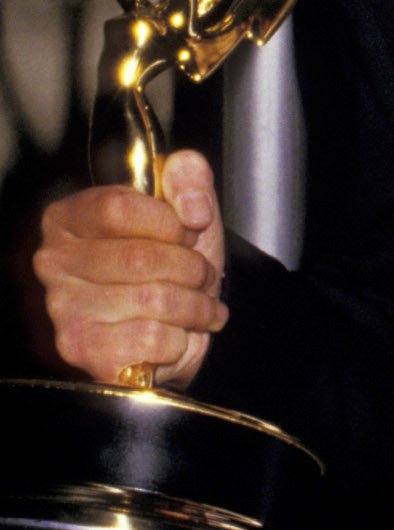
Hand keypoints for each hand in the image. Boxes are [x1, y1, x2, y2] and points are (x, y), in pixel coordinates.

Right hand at [33, 151, 227, 389]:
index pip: (118, 207)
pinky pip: (152, 339)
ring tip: (197, 304)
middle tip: (202, 275)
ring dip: (195, 304)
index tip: (187, 233)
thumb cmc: (173, 267)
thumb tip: (192, 204)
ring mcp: (64, 310)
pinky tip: (177, 335)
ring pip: (154, 300)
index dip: (169, 222)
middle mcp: (55, 262)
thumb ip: (188, 179)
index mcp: (68, 218)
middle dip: (192, 268)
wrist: (181, 331)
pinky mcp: (84, 350)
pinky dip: (180, 339)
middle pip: (141, 257)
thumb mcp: (187, 211)